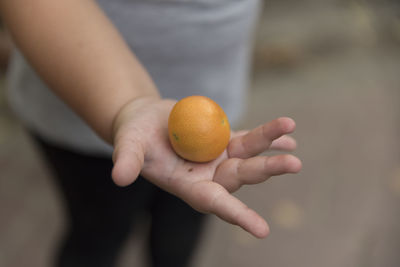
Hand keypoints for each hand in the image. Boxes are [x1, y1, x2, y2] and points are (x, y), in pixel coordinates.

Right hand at [111, 97, 301, 237]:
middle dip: (265, 170)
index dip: (236, 215)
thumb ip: (127, 161)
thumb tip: (119, 177)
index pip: (213, 203)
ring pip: (249, 155)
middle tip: (294, 164)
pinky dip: (268, 137)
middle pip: (240, 177)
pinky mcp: (223, 140)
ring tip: (292, 137)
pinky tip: (288, 134)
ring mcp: (219, 158)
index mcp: (188, 186)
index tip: (261, 231)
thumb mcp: (127, 146)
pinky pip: (248, 140)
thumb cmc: (133, 136)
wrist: (146, 120)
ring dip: (271, 147)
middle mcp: (209, 176)